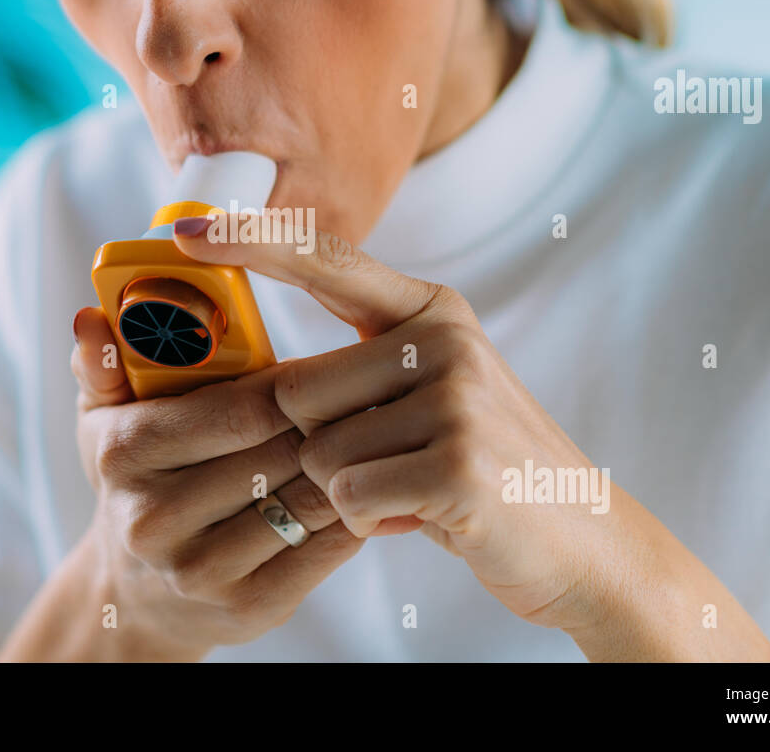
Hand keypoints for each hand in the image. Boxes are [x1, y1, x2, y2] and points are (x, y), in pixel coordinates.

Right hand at [55, 306, 363, 658]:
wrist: (137, 592)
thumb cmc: (137, 479)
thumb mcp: (106, 417)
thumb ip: (104, 363)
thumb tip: (90, 319)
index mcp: (127, 452)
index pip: (242, 408)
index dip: (299, 386)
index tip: (333, 369)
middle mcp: (155, 517)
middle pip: (281, 452)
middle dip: (331, 422)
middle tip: (371, 395)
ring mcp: (201, 569)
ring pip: (309, 499)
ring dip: (348, 466)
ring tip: (374, 435)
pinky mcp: (249, 607)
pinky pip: (326, 548)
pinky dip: (352, 513)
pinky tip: (361, 488)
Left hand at [172, 215, 769, 659]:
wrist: (582, 539)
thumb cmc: (478, 467)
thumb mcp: (430, 395)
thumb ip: (359, 371)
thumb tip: (261, 383)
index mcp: (431, 311)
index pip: (326, 261)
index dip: (254, 242)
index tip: (187, 229)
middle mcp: (444, 339)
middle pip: (295, 390)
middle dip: (315, 447)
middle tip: (384, 466)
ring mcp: (456, 397)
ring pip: (316, 451)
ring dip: (346, 490)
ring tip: (411, 489)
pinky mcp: (458, 462)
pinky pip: (348, 496)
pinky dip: (370, 521)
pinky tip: (425, 514)